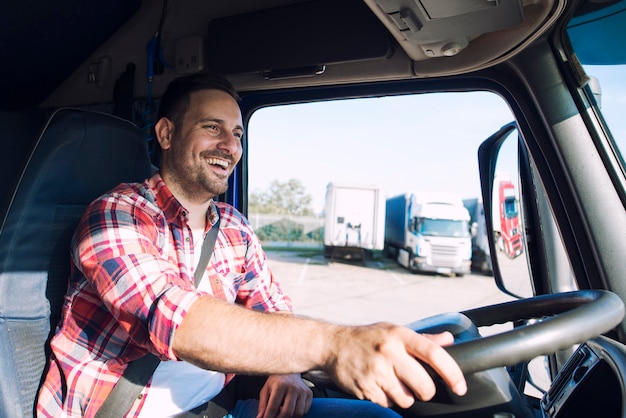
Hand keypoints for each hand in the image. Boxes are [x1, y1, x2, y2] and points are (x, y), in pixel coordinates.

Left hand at [256, 374, 312, 417]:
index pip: (273, 407)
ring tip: (282, 414)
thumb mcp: (266, 389)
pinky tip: (291, 409)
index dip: (268, 417)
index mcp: (280, 385)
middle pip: (287, 412)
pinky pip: (304, 411)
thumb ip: (262, 404)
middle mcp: (293, 387)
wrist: (290, 370)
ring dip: (289, 417)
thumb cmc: (276, 381)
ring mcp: (302, 391)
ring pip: (297, 413)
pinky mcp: (309, 394)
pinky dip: (297, 414)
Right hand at [325, 323, 466, 408]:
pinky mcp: (365, 387)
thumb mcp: (394, 330)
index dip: (452, 373)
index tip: (460, 386)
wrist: (333, 344)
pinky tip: (377, 384)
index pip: (434, 354)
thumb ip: (423, 338)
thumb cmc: (367, 338)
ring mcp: (376, 371)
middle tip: (416, 384)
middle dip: (425, 391)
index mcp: (399, 335)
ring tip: (391, 381)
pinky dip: (386, 399)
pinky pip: (387, 404)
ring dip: (403, 396)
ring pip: (406, 399)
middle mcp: (389, 352)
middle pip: (424, 386)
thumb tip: (449, 339)